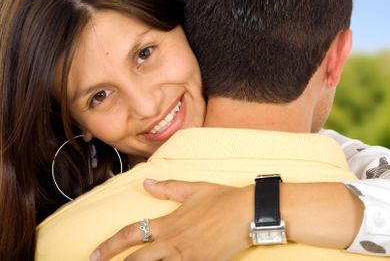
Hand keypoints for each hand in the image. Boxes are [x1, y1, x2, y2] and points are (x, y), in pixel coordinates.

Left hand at [90, 180, 253, 260]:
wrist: (248, 212)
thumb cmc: (222, 198)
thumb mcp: (194, 189)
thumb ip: (168, 188)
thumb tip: (147, 183)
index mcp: (168, 222)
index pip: (131, 233)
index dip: (109, 245)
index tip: (94, 254)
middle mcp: (172, 242)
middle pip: (136, 260)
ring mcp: (185, 257)